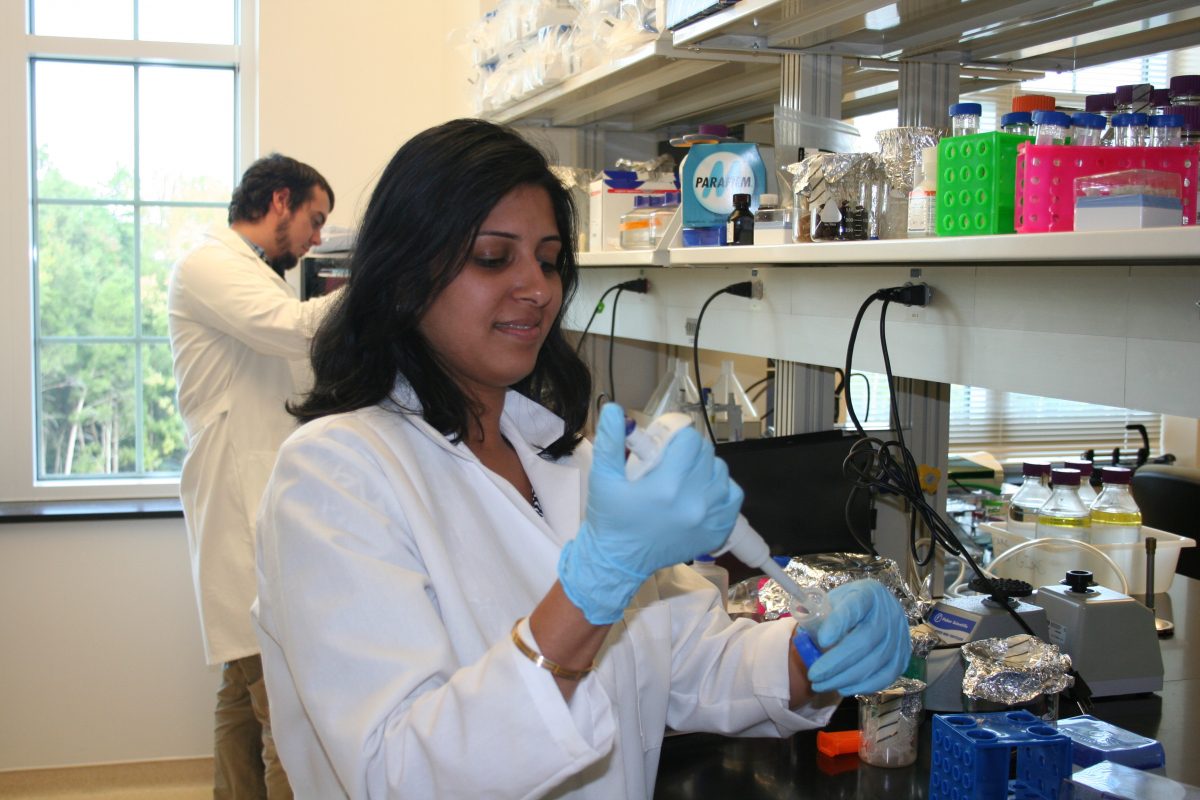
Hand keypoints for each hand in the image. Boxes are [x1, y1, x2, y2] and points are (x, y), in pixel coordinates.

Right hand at [558, 403, 742, 623]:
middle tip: (671, 460)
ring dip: (705, 468)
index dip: (678, 436)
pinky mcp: (717, 531)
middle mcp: (693, 502)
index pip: (690, 441)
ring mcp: (709, 518)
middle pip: (706, 454)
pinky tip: (702, 491)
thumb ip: (611, 441)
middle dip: (689, 451)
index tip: (666, 444)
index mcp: (666, 486)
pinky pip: (733, 496)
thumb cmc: (610, 518)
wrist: (619, 560)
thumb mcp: (603, 477)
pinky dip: (722, 489)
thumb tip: (613, 409)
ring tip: (685, 476)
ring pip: (721, 472)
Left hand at [805, 579, 910, 695]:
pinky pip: (886, 676)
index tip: (822, 640)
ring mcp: (899, 636)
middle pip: (864, 640)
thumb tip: (800, 615)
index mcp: (868, 593)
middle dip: (836, 662)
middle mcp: (889, 613)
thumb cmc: (848, 608)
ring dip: (845, 678)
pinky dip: (863, 686)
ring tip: (821, 684)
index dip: (839, 623)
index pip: (855, 607)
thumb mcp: (833, 601)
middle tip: (813, 675)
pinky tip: (843, 688)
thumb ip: (818, 611)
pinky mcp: (903, 656)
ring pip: (874, 662)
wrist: (875, 613)